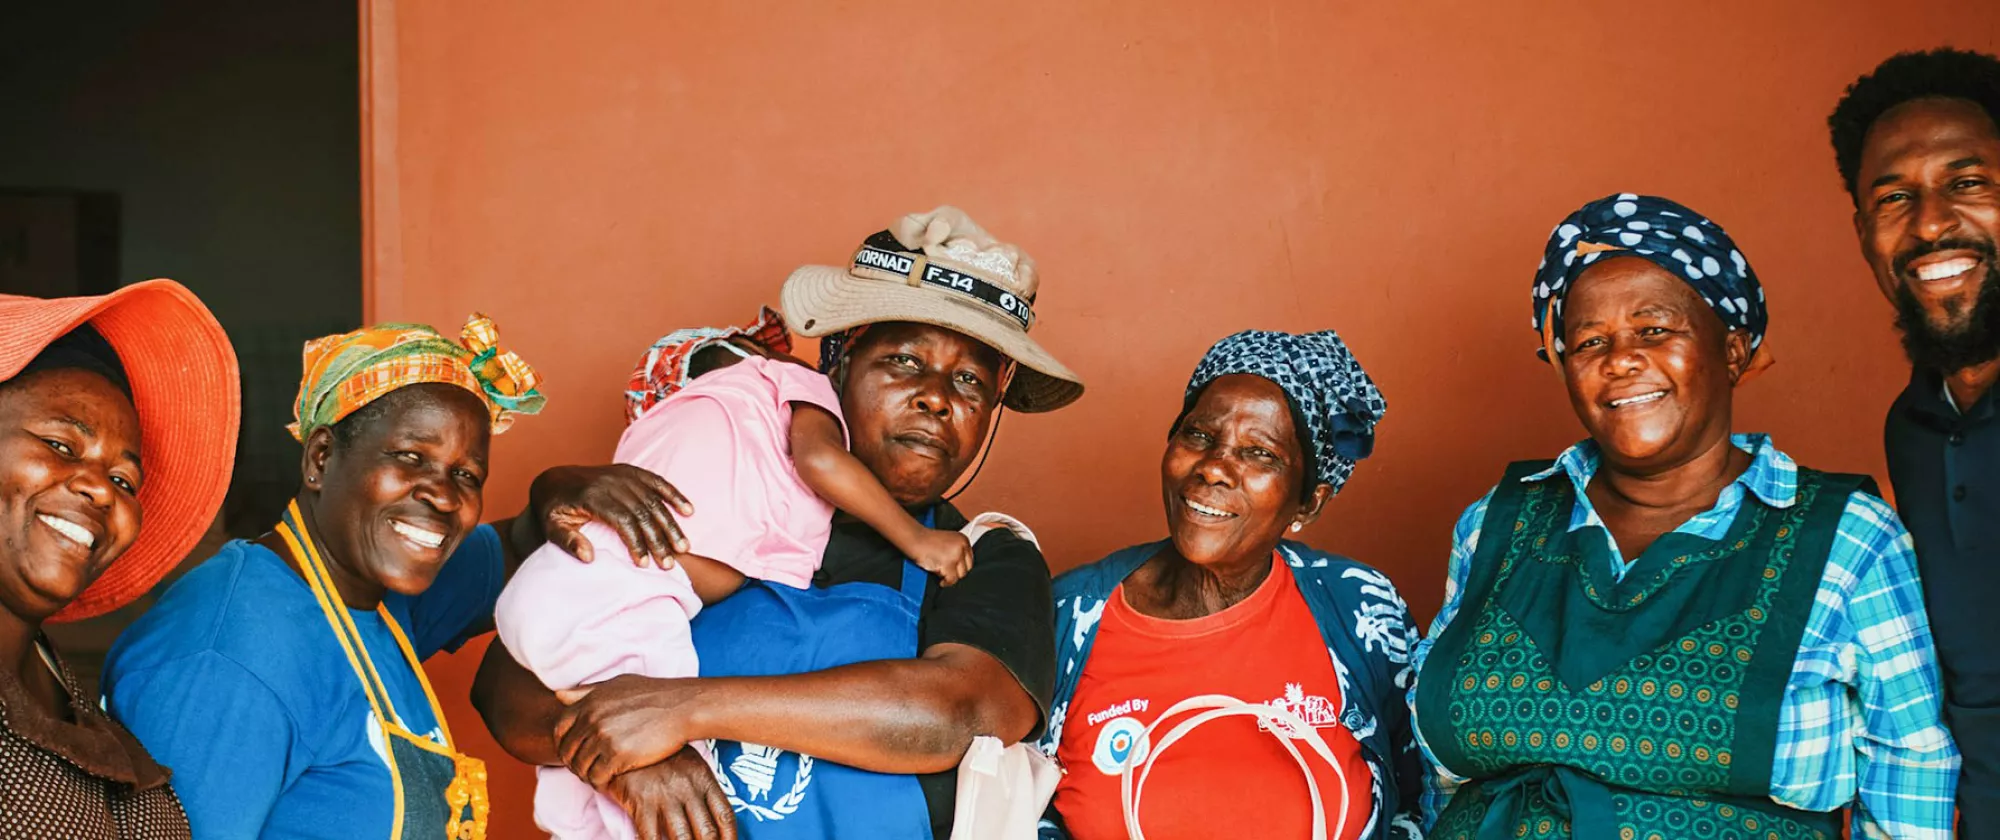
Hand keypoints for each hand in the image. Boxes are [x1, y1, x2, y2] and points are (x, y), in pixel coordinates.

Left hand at [532, 464, 693, 568]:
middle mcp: (611, 482)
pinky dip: (675, 495)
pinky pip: (658, 482)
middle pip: (643, 512)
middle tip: (669, 563)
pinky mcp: (631, 472)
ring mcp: (623, 475)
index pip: (622, 520)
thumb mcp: (552, 527)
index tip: (643, 564)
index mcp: (592, 495)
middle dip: (659, 539)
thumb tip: (589, 558)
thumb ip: (568, 542)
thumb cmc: (553, 509)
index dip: (636, 542)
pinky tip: (689, 511)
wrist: (554, 480)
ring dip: (671, 524)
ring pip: (655, 500)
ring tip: (683, 547)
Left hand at [555, 674, 699, 787]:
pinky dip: (600, 783)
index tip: (575, 752)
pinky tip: (609, 781)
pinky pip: (597, 777)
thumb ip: (587, 691)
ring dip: (587, 775)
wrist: (682, 707)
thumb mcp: (618, 685)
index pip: (560, 730)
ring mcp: (603, 738)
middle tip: (587, 768)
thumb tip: (558, 695)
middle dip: (574, 763)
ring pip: (580, 767)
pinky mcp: (618, 755)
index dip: (564, 744)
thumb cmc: (653, 695)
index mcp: (589, 702)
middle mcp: (592, 719)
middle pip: (568, 751)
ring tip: (599, 776)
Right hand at [600, 748, 737, 839]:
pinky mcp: (640, 802)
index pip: (725, 816)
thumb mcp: (689, 764)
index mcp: (704, 779)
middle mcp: (687, 789)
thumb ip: (702, 789)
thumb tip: (714, 819)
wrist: (625, 737)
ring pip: (682, 838)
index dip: (730, 838)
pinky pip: (651, 836)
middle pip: (707, 832)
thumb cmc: (660, 755)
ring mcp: (664, 796)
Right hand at [902, 527, 972, 585]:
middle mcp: (961, 546)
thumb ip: (957, 551)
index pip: (969, 559)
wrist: (915, 538)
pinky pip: (951, 579)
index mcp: (963, 539)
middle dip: (956, 572)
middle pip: (966, 568)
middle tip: (947, 572)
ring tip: (941, 572)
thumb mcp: (948, 541)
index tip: (956, 570)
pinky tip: (941, 581)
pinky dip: (946, 582)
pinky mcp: (948, 564)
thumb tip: (961, 567)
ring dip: (950, 577)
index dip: (961, 566)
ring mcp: (955, 555)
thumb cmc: (927, 541)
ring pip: (960, 575)